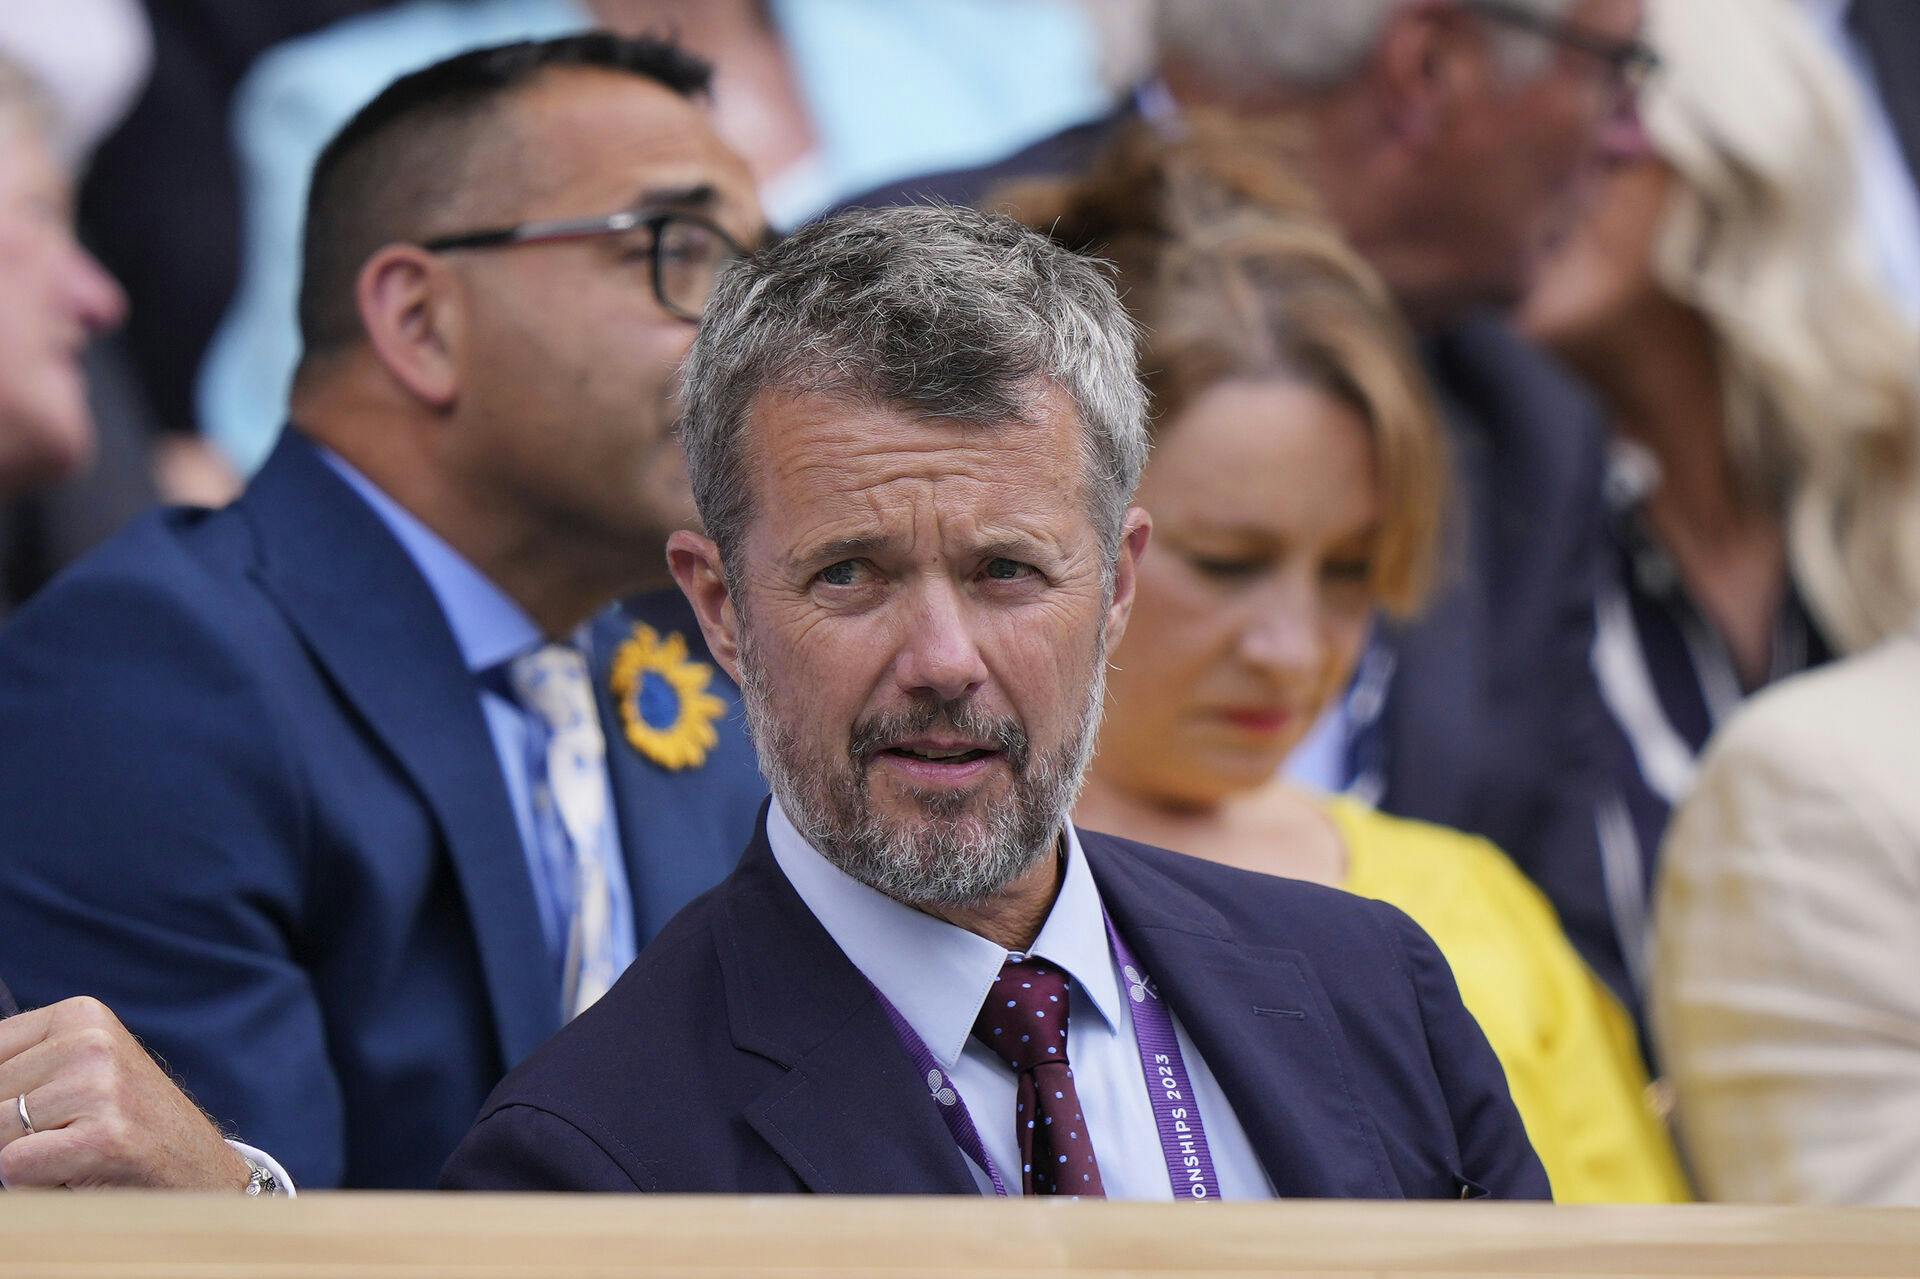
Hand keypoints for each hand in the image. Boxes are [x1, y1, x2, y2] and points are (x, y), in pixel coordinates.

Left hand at [0, 996, 251, 1189]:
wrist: (199, 1171)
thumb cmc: (127, 1127)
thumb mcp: (81, 1073)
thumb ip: (21, 1068)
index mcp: (81, 1015)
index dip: (4, 1095)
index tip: (43, 1110)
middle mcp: (91, 1041)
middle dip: (10, 1128)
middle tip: (67, 1136)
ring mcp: (99, 1087)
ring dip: (24, 1158)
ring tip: (75, 1154)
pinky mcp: (103, 1138)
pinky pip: (13, 1166)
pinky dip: (34, 1182)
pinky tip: (80, 1173)